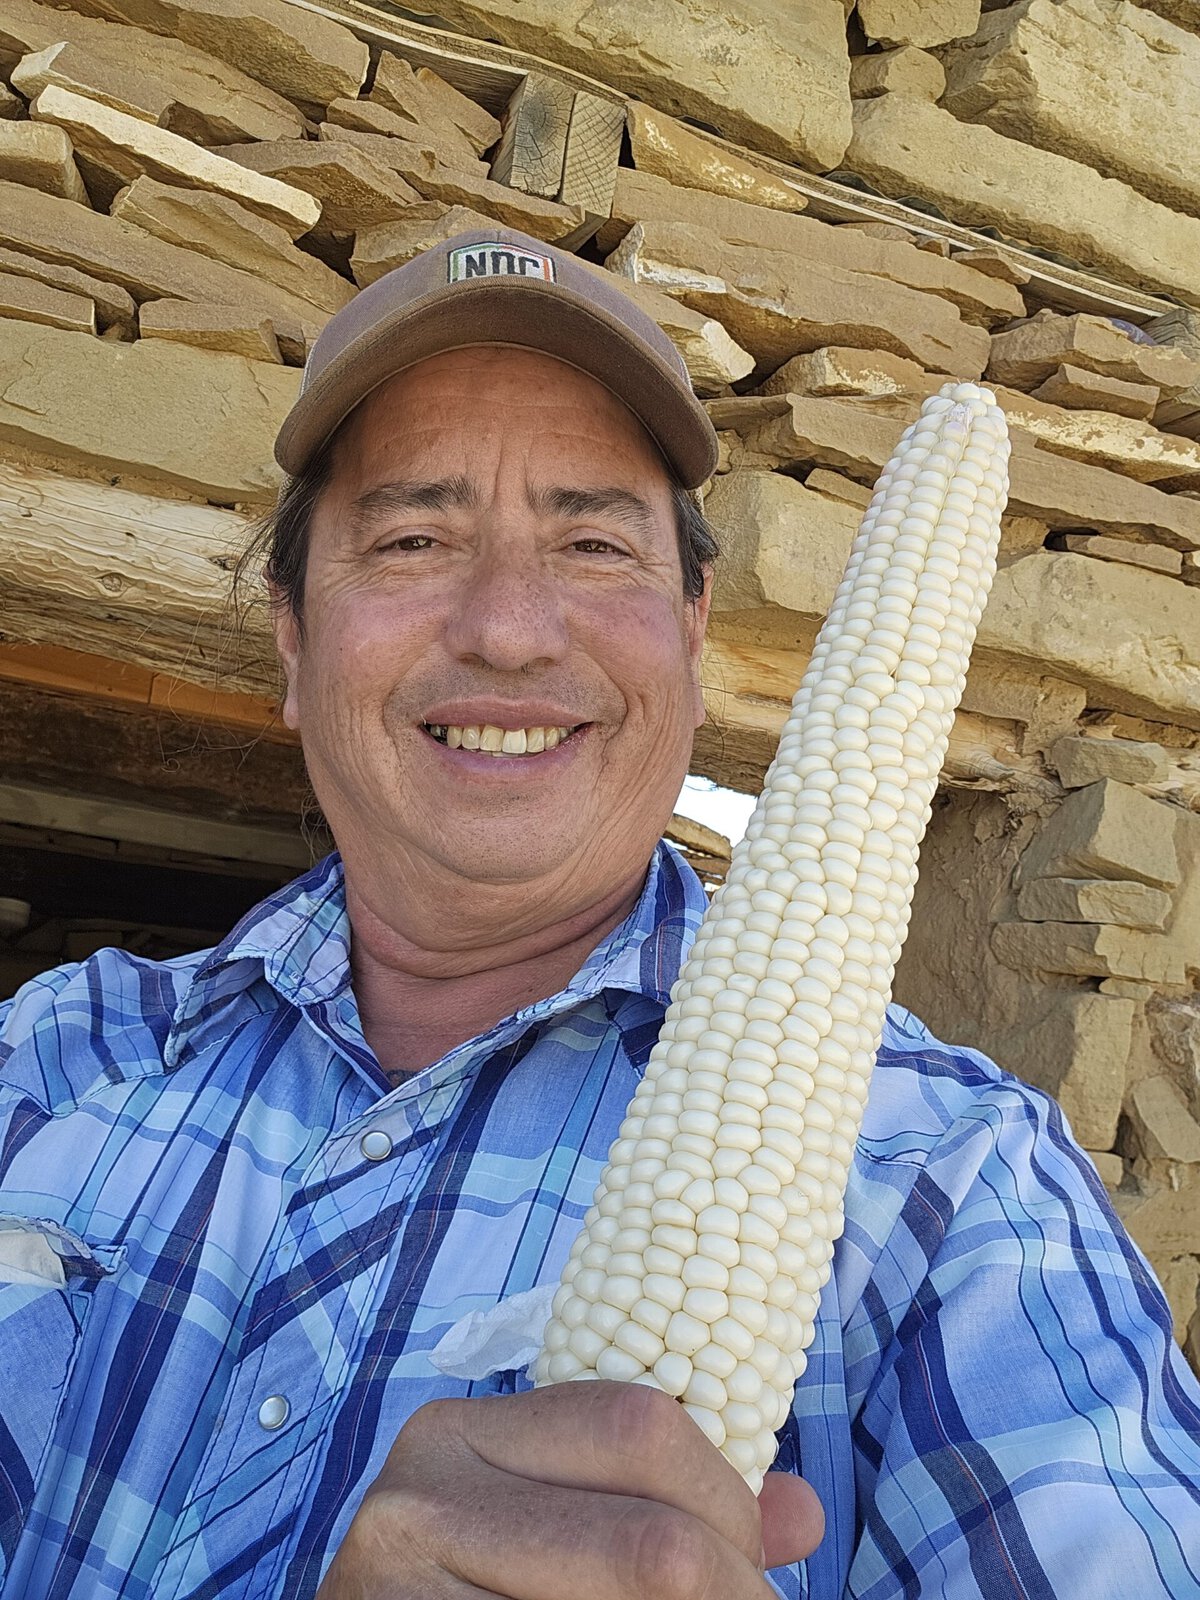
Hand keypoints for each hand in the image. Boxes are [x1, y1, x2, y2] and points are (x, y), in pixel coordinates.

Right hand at [316, 1379, 823, 1597]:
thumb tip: (802, 1513)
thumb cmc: (466, 1599)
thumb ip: (660, 1512)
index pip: (642, 1426)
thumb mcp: (543, 1534)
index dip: (728, 1503)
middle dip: (733, 1598)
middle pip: (652, 1543)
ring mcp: (398, 1590)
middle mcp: (419, 1494)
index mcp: (459, 1433)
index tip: (752, 1569)